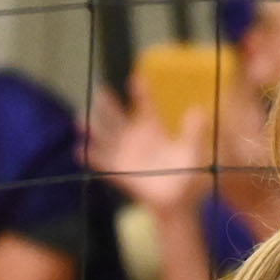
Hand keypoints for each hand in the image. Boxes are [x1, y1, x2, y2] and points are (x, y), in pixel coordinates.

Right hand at [84, 82, 214, 212]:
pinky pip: (102, 163)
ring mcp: (125, 154)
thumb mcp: (193, 152)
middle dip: (108, 105)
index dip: (141, 93)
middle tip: (100, 90)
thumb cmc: (187, 173)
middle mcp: (135, 138)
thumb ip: (194, 133)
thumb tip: (199, 111)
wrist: (177, 200)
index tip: (136, 79)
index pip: (145, 106)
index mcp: (153, 128)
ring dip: (93, 129)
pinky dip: (91, 157)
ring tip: (81, 120)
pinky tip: (80, 150)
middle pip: (118, 117)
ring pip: (106, 137)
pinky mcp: (119, 171)